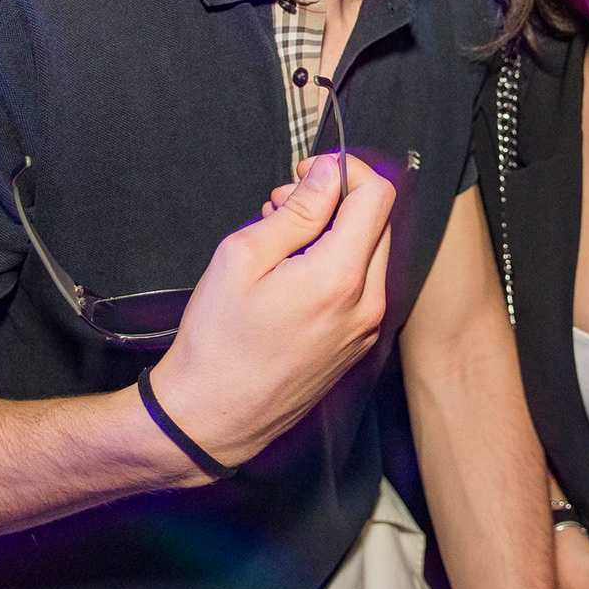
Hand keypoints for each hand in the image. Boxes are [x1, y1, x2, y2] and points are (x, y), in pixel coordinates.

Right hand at [147, 152, 394, 470]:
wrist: (210, 419)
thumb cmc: (217, 342)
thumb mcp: (243, 257)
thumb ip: (297, 211)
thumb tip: (329, 174)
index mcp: (341, 278)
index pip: (378, 195)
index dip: (346, 169)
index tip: (309, 169)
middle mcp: (367, 305)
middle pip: (378, 222)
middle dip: (336, 200)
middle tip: (283, 203)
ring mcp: (366, 329)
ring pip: (370, 253)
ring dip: (334, 232)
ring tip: (280, 238)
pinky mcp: (357, 346)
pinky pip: (362, 287)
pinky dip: (335, 265)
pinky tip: (292, 273)